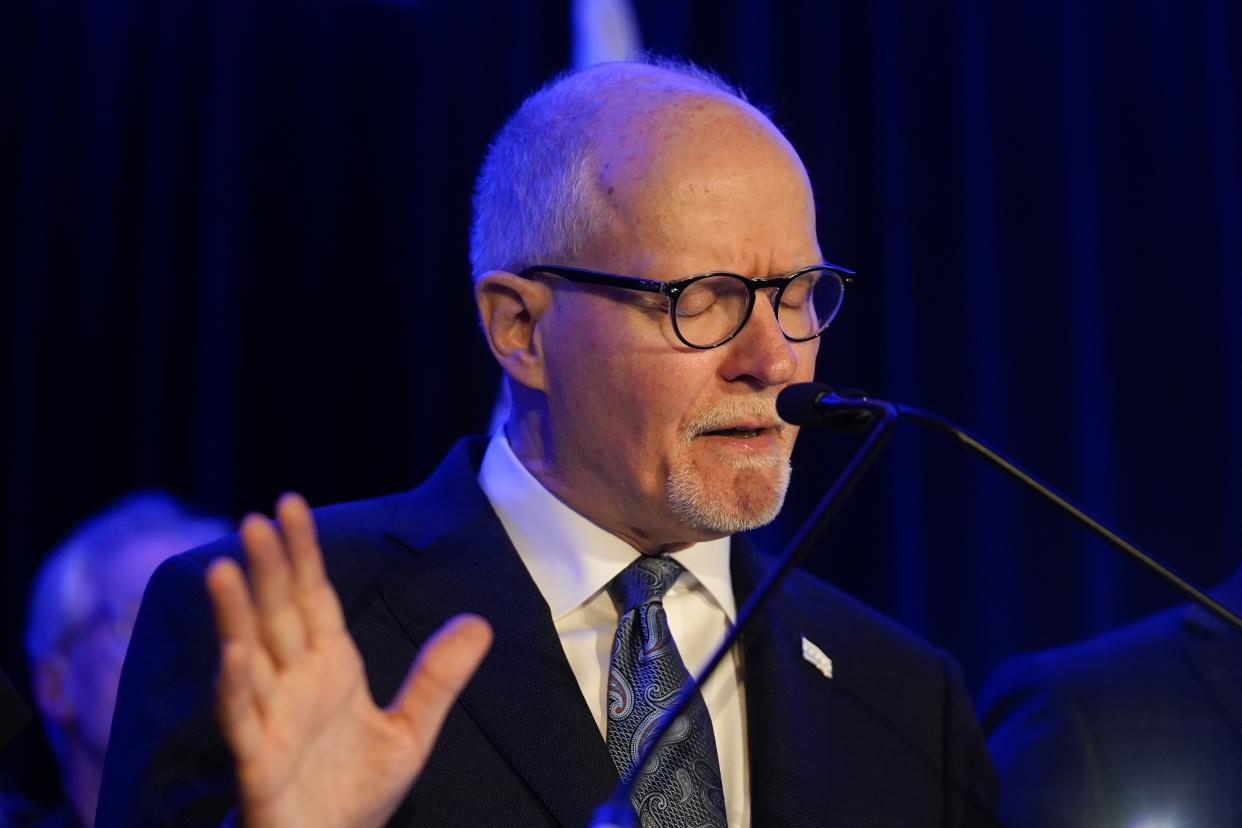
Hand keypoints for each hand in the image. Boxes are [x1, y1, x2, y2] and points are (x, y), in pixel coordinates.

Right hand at [205, 493, 491, 827]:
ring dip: (236, 615)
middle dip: (268, 569)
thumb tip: (480, 622)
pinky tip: (236, 652)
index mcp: (329, 668)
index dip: (302, 553)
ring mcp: (271, 719)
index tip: (290, 504)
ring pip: (250, 657)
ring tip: (224, 569)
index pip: (313, 598)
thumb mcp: (410, 731)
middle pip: (278, 616)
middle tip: (255, 520)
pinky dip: (237, 686)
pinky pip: (243, 719)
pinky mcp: (256, 762)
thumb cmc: (356, 793)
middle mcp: (294, 684)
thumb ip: (438, 677)